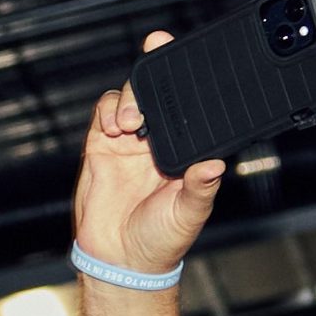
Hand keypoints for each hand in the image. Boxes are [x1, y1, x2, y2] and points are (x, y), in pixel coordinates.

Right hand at [73, 34, 224, 285]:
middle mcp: (159, 141)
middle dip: (154, 71)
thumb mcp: (190, 213)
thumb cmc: (161, 240)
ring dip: (131, 99)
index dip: (188, 78)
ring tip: (132, 123)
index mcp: (186, 149)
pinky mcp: (101, 149)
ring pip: (130, 98)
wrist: (119, 261)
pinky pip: (103, 115)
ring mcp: (129, 143)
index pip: (191, 106)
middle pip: (158, 92)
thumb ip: (201, 187)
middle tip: (154, 64)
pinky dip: (108, 111)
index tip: (188, 55)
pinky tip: (115, 127)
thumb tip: (215, 164)